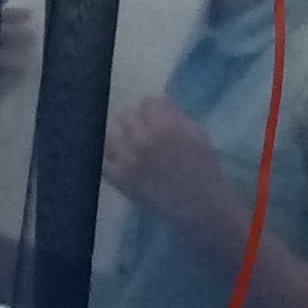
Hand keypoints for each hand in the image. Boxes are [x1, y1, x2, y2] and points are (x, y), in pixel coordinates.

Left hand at [105, 96, 238, 240]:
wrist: (200, 204)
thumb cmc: (204, 168)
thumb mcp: (197, 134)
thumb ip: (176, 116)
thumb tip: (158, 102)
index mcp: (166, 125)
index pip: (147, 103)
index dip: (153, 109)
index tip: (156, 117)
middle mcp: (143, 139)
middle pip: (126, 116)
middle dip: (135, 121)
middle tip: (142, 131)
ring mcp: (127, 159)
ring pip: (110, 134)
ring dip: (119, 136)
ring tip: (129, 143)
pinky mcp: (118, 177)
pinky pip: (103, 159)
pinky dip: (109, 156)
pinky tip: (119, 157)